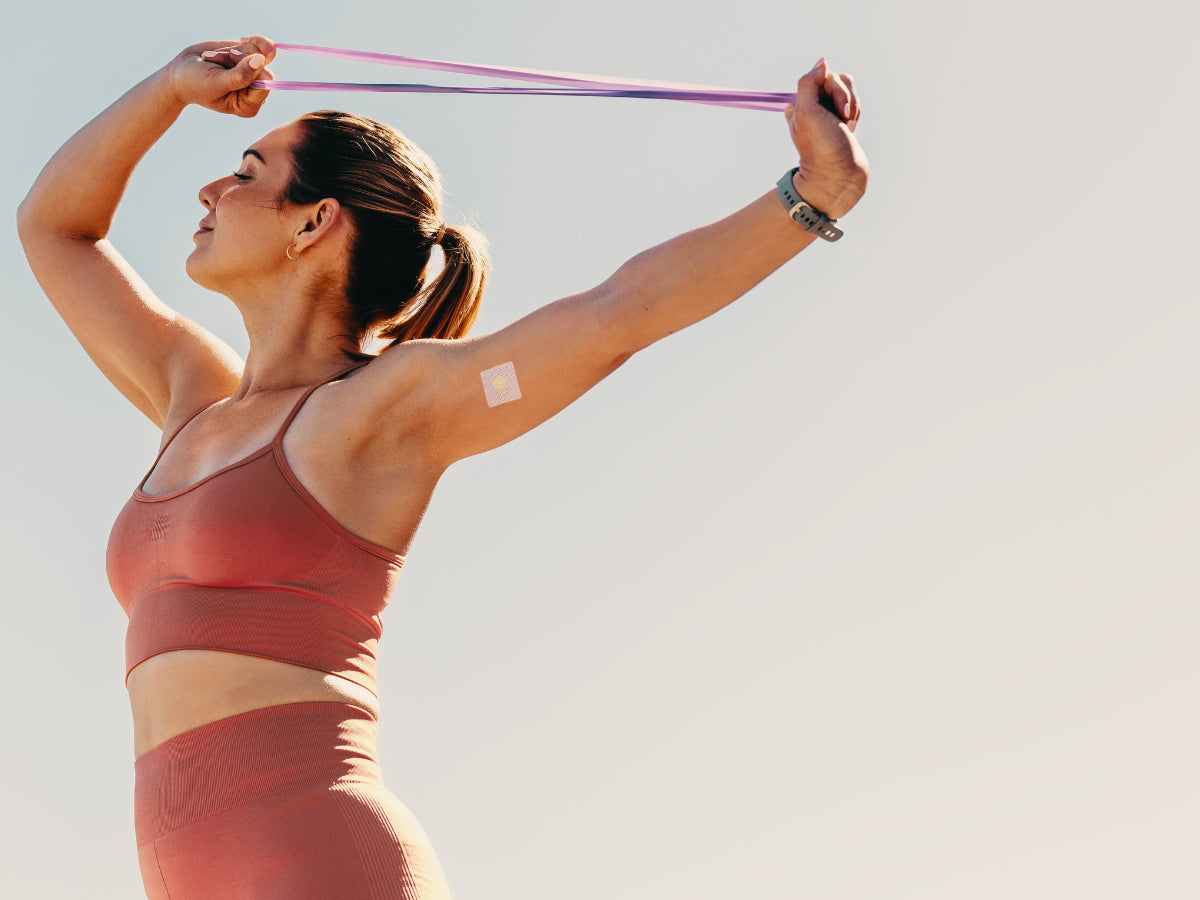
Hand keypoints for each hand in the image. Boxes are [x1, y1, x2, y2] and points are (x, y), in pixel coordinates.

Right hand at [164, 35, 276, 116]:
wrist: (182, 70)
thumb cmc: (195, 82)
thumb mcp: (215, 81)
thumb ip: (240, 75)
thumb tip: (261, 60)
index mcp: (249, 105)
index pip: (265, 83)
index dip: (250, 67)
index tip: (230, 59)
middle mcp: (256, 90)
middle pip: (264, 66)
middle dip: (237, 58)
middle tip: (213, 61)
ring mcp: (255, 74)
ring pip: (261, 53)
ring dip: (234, 50)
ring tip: (215, 58)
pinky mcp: (252, 59)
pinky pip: (261, 45)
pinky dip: (243, 43)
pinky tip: (228, 48)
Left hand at [784, 59, 868, 219]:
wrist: (840, 175)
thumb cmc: (821, 147)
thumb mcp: (806, 111)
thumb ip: (809, 82)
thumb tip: (822, 62)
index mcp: (800, 103)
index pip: (818, 76)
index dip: (827, 88)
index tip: (826, 108)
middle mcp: (814, 106)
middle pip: (835, 79)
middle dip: (843, 96)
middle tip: (840, 118)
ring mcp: (830, 112)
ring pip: (848, 88)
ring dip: (852, 104)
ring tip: (847, 126)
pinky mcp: (845, 119)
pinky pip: (855, 101)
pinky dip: (856, 112)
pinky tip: (851, 128)